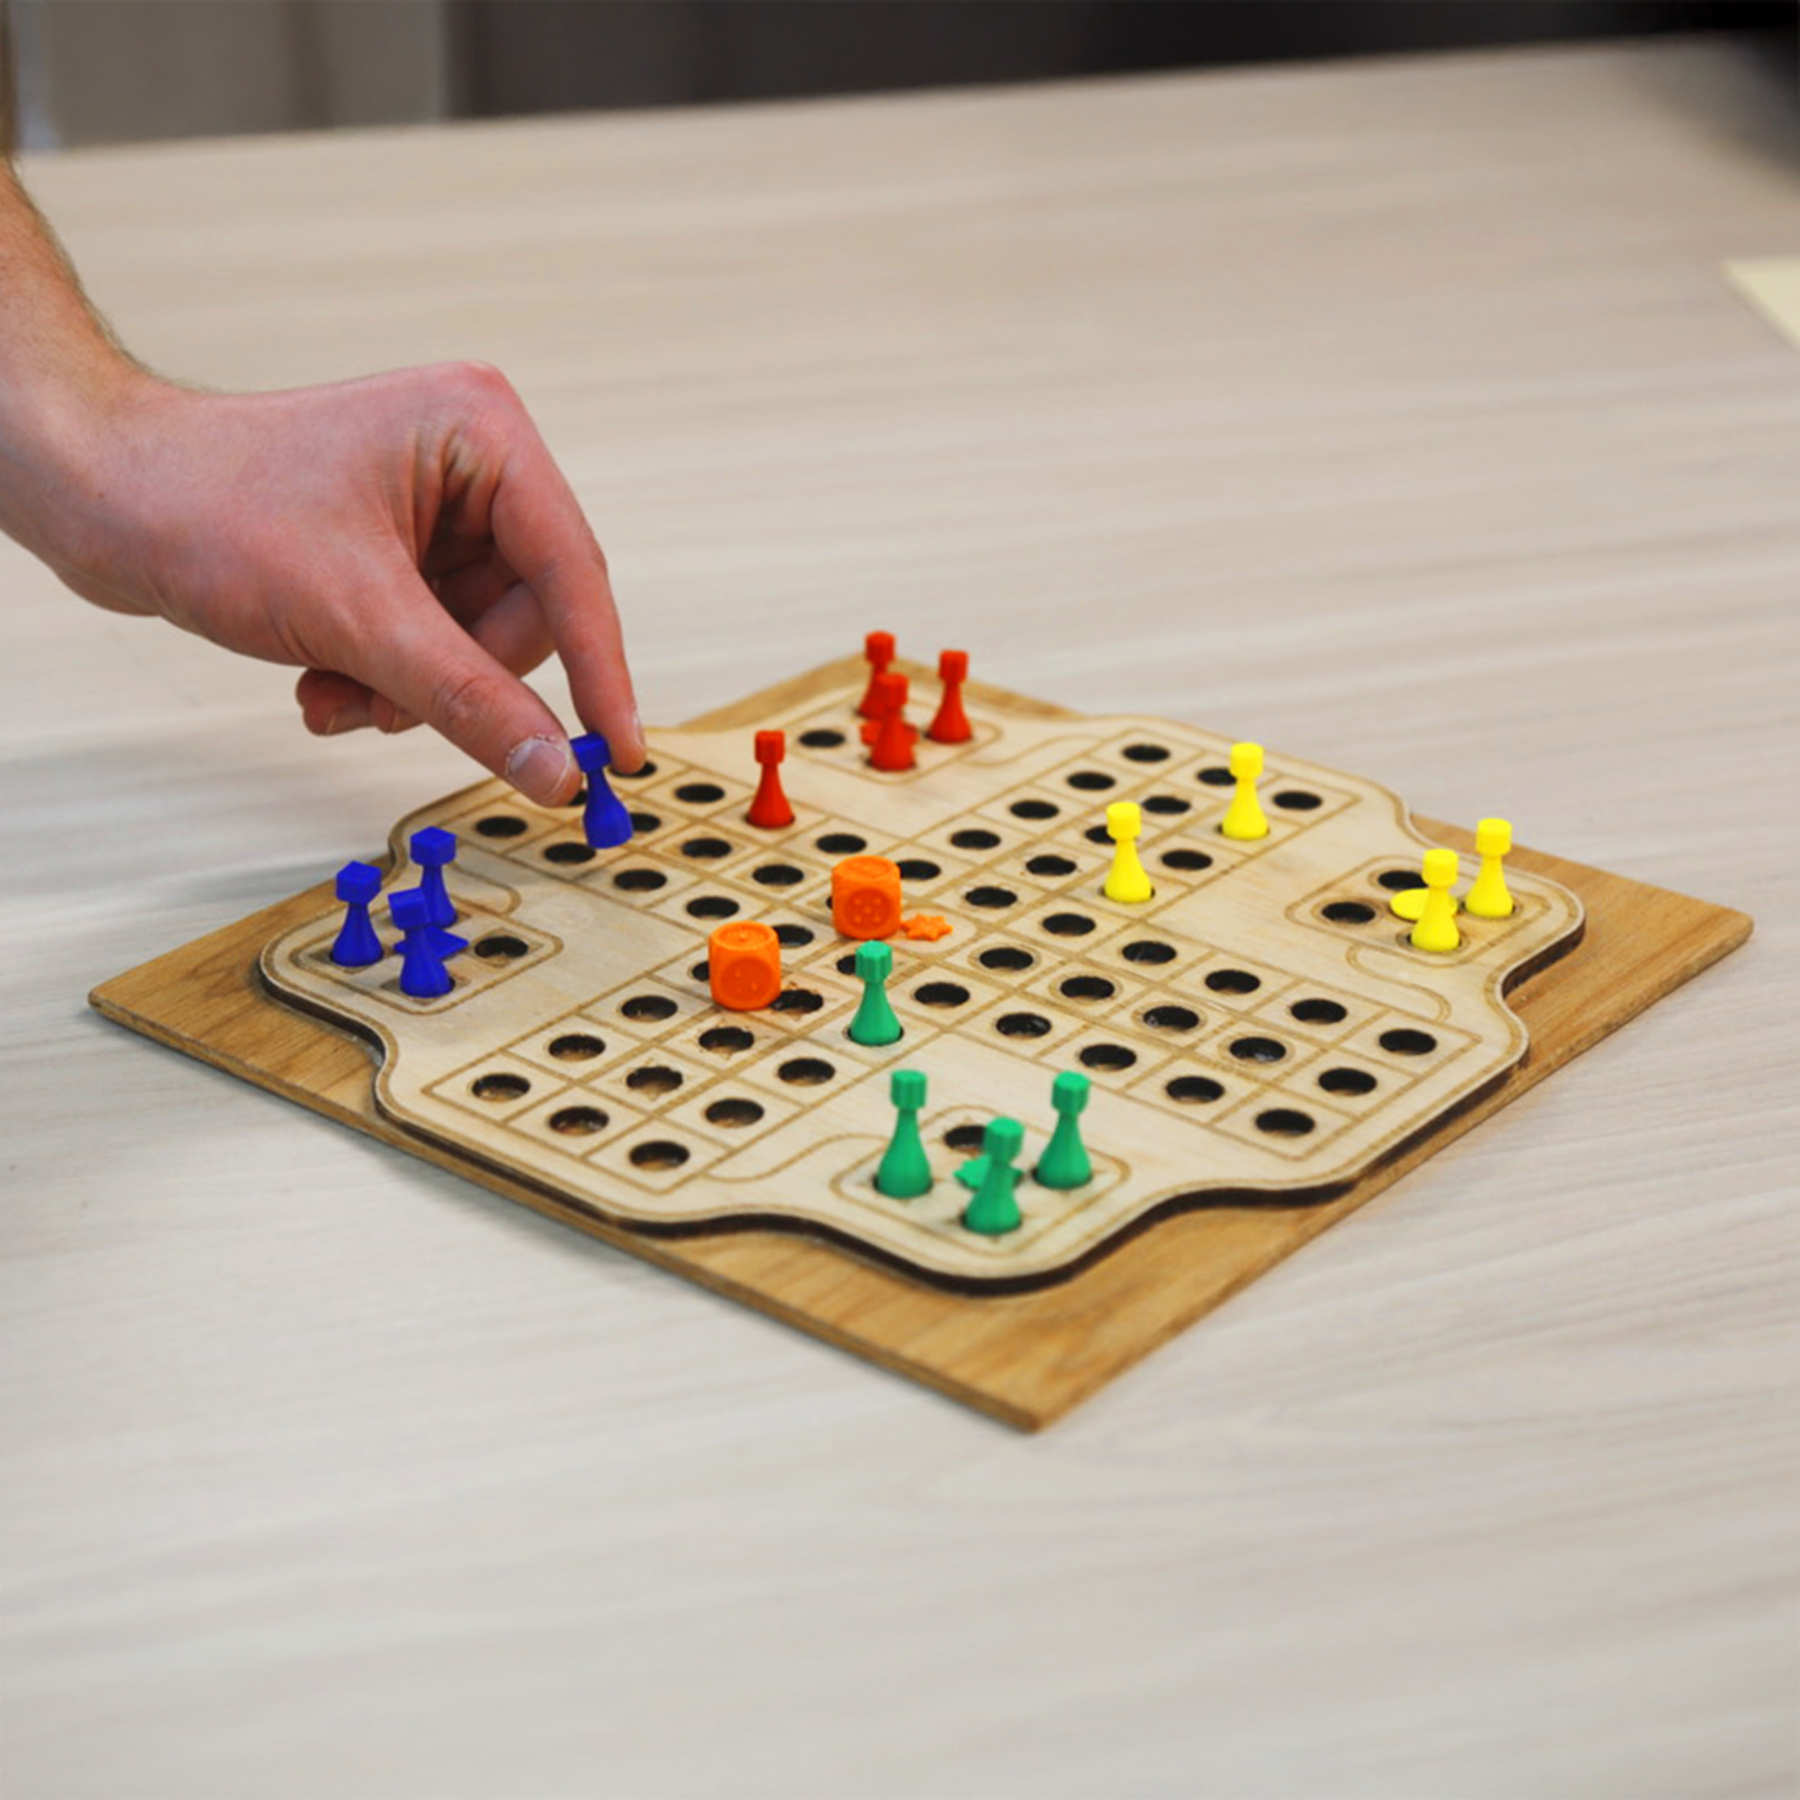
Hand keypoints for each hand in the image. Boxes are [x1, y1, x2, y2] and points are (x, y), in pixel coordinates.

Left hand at [42, 362, 641, 802]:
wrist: (94, 494)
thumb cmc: (205, 506)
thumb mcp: (357, 618)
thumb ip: (468, 699)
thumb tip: (553, 771)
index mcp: (482, 433)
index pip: (573, 572)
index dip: (600, 674)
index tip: (617, 755)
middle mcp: (471, 462)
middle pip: (528, 617)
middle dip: (458, 681)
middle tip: (394, 713)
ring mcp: (434, 506)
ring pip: (477, 644)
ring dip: (411, 690)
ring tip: (337, 694)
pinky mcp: (398, 547)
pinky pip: (436, 643)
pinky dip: (387, 679)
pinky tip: (325, 680)